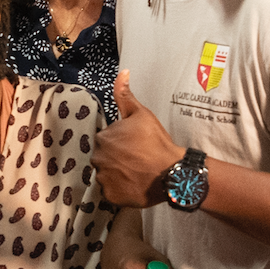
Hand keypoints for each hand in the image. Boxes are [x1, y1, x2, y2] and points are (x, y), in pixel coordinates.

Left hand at [94, 73, 180, 207]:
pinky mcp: (110, 196)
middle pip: (104, 158)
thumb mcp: (142, 114)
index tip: (135, 146)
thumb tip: (122, 72)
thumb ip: (125, 95)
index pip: (106, 140)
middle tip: (136, 160)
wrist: (171, 172)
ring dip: (117, 174)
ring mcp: (103, 179)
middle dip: (117, 158)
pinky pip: (111, 192)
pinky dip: (120, 189)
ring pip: (106, 174)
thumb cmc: (156, 142)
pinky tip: (133, 184)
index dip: (121, 143)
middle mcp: (98, 158)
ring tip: (136, 173)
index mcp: (103, 138)